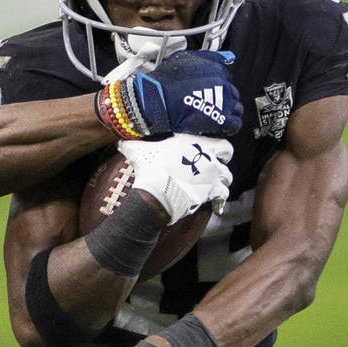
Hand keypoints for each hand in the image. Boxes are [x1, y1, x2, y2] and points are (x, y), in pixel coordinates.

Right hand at [99, 51, 242, 137]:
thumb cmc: (165, 81)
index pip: (225, 78)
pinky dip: (229, 125)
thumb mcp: (184, 59)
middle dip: (222, 98)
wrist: (157, 101)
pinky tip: (221, 126)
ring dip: (227, 111)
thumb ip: (206, 57)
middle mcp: (224, 83)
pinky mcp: (221, 119)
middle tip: (209, 104)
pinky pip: (234, 123)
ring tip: (215, 115)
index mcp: (216, 68)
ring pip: (235, 107)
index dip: (217, 86)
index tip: (208, 92)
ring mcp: (224, 102)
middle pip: (231, 92)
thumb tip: (224, 57)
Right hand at [118, 134, 232, 223]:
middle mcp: (208, 157)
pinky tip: (216, 204)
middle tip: (214, 167)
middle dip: (222, 163)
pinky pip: (223, 196)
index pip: (221, 142)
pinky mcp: (211, 192)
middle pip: (227, 158)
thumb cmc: (150, 168)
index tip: (214, 152)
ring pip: (227, 178)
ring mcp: (212, 175)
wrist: (157, 192)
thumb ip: (132, 144)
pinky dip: (220, 200)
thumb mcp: (138, 151)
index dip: (219, 148)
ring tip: (213, 185)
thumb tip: (120, 141)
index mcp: (195, 143)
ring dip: (221, 181)